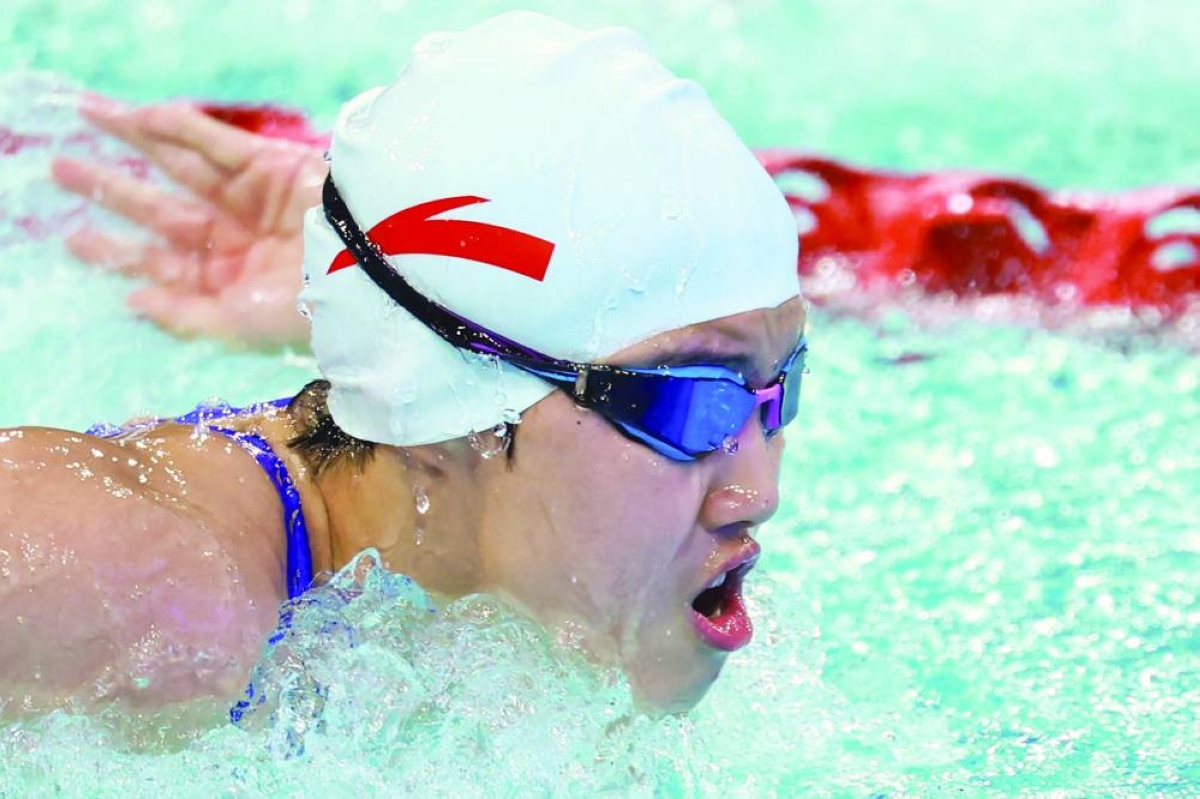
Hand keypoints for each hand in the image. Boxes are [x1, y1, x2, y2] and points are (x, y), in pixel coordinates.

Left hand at [51, 95, 326, 347]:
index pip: (160, 264)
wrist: (369, 277)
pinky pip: (217, 143)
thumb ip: (183, 317)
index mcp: (225, 282)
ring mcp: (250, 202)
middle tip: (64, 171)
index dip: (117, 252)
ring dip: (139, 141)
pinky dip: (181, 128)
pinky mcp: (271, 167)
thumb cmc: (305, 313)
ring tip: (92, 116)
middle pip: (161, 210)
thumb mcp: (238, 326)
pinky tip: (142, 116)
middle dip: (115, 190)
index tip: (75, 239)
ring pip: (183, 167)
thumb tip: (131, 302)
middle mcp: (233, 240)